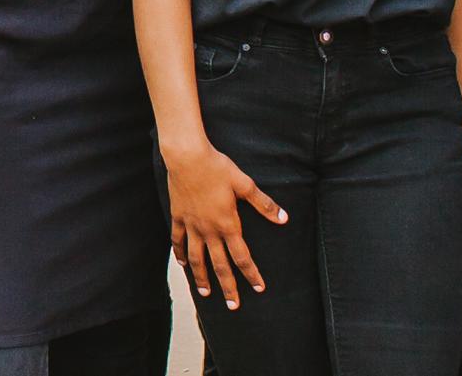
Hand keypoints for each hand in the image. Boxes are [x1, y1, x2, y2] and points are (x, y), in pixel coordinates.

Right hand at [162, 143, 282, 309]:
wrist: (186, 157)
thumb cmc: (218, 168)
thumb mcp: (245, 184)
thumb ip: (263, 204)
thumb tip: (283, 219)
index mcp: (227, 224)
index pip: (242, 256)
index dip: (251, 274)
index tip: (258, 288)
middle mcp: (208, 230)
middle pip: (219, 264)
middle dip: (228, 287)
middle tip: (233, 306)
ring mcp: (191, 225)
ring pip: (196, 258)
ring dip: (202, 277)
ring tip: (205, 293)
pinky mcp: (178, 216)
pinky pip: (178, 240)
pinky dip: (180, 254)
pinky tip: (182, 264)